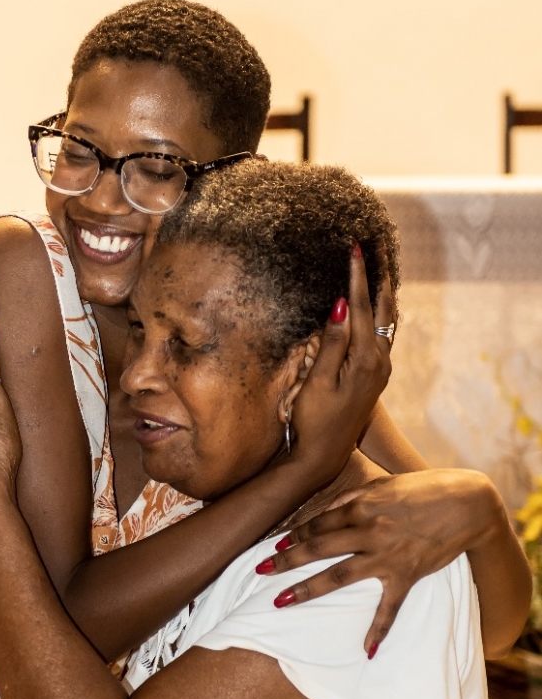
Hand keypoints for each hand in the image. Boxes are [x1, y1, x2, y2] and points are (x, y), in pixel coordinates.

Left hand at [257, 469, 499, 653]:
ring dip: (307, 590)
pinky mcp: (408, 574)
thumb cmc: (425, 489)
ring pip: (338, 575)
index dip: (294, 535)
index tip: (274, 546)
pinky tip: (366, 650)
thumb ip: (354, 499)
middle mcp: (369, 531)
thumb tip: (324, 511)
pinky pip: (389, 607)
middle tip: (260, 572)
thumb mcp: (385, 484)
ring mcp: (387, 555)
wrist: (469, 504)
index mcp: (362, 506)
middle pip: (318, 548)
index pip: (318, 523)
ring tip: (281, 602)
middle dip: (286, 561)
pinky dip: (378, 630)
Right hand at [291, 246, 392, 484]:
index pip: (362, 307)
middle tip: (376, 243)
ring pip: (386, 320)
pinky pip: (382, 333)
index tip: (355, 247)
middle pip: (383, 308)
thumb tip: (343, 304)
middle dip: (380, 274)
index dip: (358, 275)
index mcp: (365, 360)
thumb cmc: (313, 420)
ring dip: (382, 291)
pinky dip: (380, 311)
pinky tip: (376, 304)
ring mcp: (380, 370)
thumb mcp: (317, 381)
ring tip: (380, 265)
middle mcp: (379, 362)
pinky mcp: (374, 376)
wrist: (323, 455)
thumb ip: (333, 342)